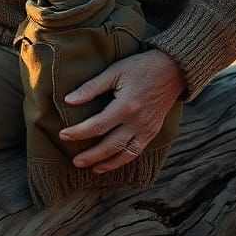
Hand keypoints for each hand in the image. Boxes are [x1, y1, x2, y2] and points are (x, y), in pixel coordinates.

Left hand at [59, 49, 183, 173]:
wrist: (172, 70)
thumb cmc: (140, 67)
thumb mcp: (114, 72)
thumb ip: (91, 87)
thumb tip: (68, 100)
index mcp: (126, 106)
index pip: (97, 126)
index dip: (78, 132)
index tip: (63, 135)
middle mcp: (137, 122)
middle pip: (110, 145)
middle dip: (91, 156)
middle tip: (75, 161)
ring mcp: (147, 129)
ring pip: (125, 154)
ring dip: (107, 163)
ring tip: (92, 168)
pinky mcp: (153, 132)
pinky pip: (137, 151)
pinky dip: (123, 160)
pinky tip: (112, 162)